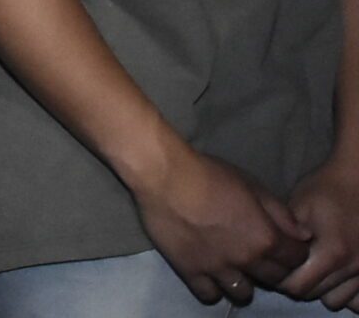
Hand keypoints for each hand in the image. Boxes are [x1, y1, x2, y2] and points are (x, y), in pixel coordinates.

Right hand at [133, 148, 311, 305]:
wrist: (165, 175)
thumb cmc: (211, 174)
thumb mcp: (252, 185)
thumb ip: (280, 213)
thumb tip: (303, 235)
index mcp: (266, 238)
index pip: (296, 259)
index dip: (293, 252)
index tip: (284, 246)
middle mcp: (247, 260)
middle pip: (274, 280)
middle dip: (272, 270)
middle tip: (260, 256)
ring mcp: (218, 269)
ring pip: (243, 294)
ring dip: (244, 282)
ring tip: (234, 268)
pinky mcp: (190, 271)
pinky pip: (209, 295)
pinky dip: (212, 288)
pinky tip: (210, 274)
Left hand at [281, 159, 358, 306]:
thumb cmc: (326, 190)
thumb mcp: (298, 206)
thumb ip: (285, 234)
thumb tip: (270, 257)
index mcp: (331, 252)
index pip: (298, 286)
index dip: (281, 279)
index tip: (274, 265)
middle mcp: (352, 267)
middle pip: (316, 294)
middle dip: (299, 284)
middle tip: (289, 266)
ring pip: (338, 300)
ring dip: (322, 289)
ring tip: (312, 270)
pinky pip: (356, 298)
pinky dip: (343, 291)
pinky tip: (333, 275)